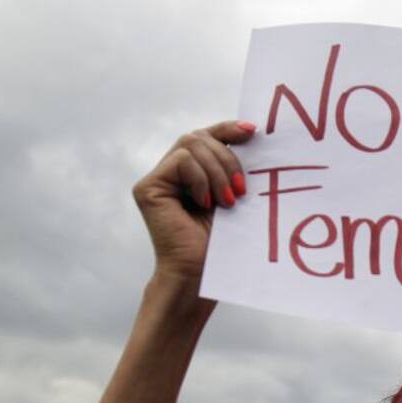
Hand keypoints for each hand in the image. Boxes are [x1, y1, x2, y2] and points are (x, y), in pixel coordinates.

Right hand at [131, 121, 255, 283]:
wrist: (202, 274)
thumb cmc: (222, 243)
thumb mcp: (235, 195)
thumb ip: (235, 167)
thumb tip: (253, 132)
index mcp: (194, 173)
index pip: (208, 136)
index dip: (228, 128)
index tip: (253, 131)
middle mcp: (173, 172)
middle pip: (199, 136)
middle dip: (227, 156)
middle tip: (241, 189)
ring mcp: (159, 179)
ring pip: (191, 143)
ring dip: (218, 171)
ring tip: (227, 201)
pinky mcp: (148, 187)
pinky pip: (181, 160)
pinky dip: (200, 178)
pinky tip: (204, 203)